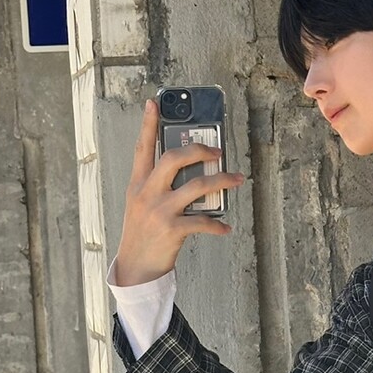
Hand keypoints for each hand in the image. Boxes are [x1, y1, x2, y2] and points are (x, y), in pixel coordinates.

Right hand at [113, 99, 245, 286]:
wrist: (136, 268)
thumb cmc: (143, 233)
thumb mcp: (141, 204)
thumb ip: (159, 185)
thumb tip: (192, 171)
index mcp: (138, 184)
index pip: (142, 148)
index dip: (148, 124)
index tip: (154, 103)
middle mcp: (147, 193)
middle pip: (174, 158)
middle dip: (200, 150)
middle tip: (218, 152)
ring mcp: (159, 211)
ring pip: (197, 186)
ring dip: (222, 181)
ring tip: (237, 180)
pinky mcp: (172, 230)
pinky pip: (203, 221)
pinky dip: (217, 224)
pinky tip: (225, 227)